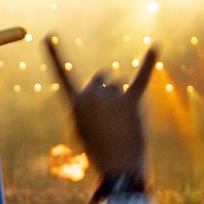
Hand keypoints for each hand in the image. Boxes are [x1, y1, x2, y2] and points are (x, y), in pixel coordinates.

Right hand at [46, 37, 155, 177]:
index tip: (48, 35)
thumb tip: (105, 89)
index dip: (54, 54)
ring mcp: (113, 97)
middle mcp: (92, 94)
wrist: (118, 168)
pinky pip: (141, 78)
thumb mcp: (83, 128)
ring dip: (123, 98)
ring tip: (123, 122)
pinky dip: (149, 62)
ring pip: (120, 84)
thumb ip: (88, 106)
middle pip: (102, 78)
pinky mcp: (132, 101)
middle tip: (112, 115)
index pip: (62, 74)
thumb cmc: (99, 151)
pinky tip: (156, 47)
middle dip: (108, 91)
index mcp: (75, 102)